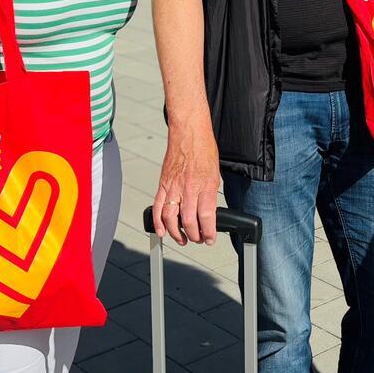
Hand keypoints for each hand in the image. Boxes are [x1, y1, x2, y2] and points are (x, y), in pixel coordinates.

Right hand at [153, 124, 221, 245]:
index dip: (209, 232)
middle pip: (189, 221)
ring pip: (172, 218)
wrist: (189, 133)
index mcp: (206, 186)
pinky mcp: (163, 184)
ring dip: (177, 233)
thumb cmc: (203, 149)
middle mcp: (189, 188)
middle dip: (195, 236)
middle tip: (198, 239)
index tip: (210, 239)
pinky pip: (158, 207)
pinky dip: (158, 222)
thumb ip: (210, 194)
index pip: (207, 216)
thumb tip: (209, 211)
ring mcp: (174, 187)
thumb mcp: (215, 174)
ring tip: (183, 239)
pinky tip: (162, 231)